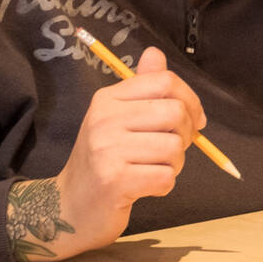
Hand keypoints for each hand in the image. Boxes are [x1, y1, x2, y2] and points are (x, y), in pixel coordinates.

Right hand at [8, 46, 205, 261]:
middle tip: (171, 150)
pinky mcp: (115, 181)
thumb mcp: (117, 119)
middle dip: (185, 134)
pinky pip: (166, 177)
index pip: (165, 81)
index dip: (190, 100)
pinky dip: (164, 185)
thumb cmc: (103, 162)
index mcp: (107, 99)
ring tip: (152, 169)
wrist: (69, 208)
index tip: (193, 121)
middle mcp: (104, 119)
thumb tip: (156, 53)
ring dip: (174, 164)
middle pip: (175, 112)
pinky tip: (145, 187)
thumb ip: (141, 88)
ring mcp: (107, 150)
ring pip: (174, 147)